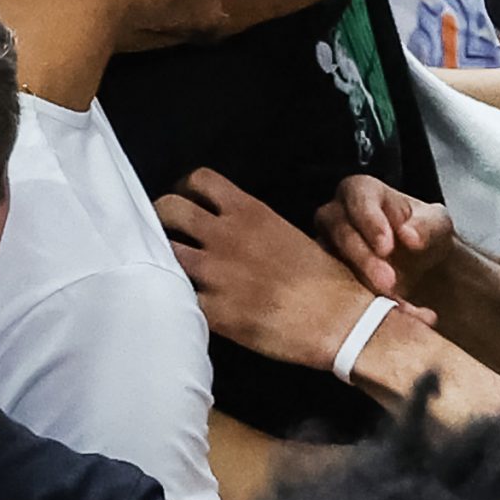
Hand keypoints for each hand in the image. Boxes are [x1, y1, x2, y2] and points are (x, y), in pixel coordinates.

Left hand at [156, 168, 382, 369]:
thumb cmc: (326, 278)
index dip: (186, 190)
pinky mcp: (212, 309)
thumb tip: (237, 234)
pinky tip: (180, 306)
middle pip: (168, 208)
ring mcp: (214, 272)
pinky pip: (174, 298)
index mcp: (249, 212)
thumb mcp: (291, 235)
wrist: (339, 319)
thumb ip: (255, 229)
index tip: (188, 204)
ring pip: (161, 251)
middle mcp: (225, 235)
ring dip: (161, 260)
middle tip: (167, 235)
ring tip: (167, 270)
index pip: (199, 180)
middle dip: (160, 219)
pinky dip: (173, 300)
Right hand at [315, 175, 454, 319]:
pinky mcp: (327, 278)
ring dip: (360, 286)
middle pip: (340, 233)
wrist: (419, 261)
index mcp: (360, 192)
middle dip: (364, 260)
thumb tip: (410, 237)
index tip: (387, 247)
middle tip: (388, 282)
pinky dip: (369, 309)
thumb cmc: (422, 230)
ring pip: (330, 265)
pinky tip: (401, 314)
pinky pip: (339, 292)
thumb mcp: (437, 224)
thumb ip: (427, 226)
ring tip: (393, 302)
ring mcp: (326, 248)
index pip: (358, 199)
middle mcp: (335, 216)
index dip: (370, 222)